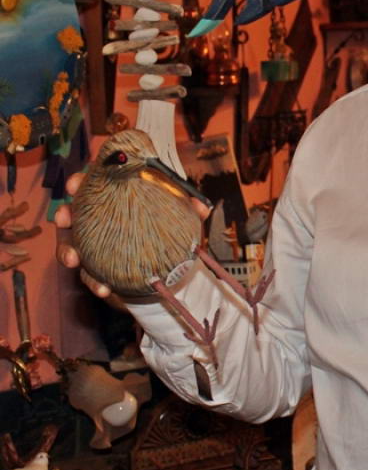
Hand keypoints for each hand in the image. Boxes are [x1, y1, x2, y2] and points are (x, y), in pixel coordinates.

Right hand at [55, 172, 210, 304]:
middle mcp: (100, 219)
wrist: (168, 266)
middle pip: (73, 213)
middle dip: (65, 213)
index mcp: (116, 198)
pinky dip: (94, 282)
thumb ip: (191, 210)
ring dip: (68, 252)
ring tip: (73, 259)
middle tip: (65, 218)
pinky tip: (103, 288)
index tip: (76, 185)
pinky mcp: (99, 269)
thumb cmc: (169, 228)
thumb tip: (201, 208)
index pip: (93, 184)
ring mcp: (96, 245)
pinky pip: (90, 275)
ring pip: (73, 246)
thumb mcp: (182, 217)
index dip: (80, 181)